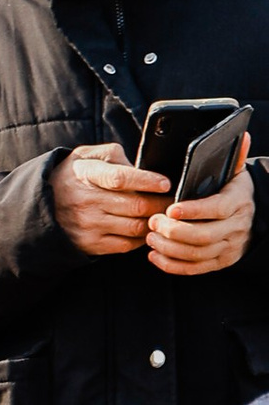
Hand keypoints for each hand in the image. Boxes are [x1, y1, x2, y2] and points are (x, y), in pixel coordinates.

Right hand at [51, 144, 170, 258]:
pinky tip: (145, 228)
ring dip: (154, 222)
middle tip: (173, 202)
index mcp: (86, 174)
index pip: (120, 178)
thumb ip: (113, 154)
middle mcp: (86, 201)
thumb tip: (140, 167)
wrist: (42, 205)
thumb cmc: (73, 177)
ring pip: (135, 227)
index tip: (165, 184)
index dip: (146, 181)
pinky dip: (141, 238)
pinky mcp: (91, 243)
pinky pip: (126, 244)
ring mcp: (88, 225)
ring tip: (163, 215)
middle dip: (161, 204)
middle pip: (135, 206)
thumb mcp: (86, 156)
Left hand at [151, 139, 254, 277]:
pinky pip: (194, 268)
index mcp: (238, 202)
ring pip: (196, 254)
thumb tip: (240, 135)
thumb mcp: (235, 173)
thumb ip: (234, 156)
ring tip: (150, 236)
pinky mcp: (220, 262)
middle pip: (203, 236)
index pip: (216, 208)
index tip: (170, 208)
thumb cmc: (233, 191)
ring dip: (169, 247)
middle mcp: (236, 227)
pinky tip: (155, 254)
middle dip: (174, 231)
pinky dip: (172, 265)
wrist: (255, 216)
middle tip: (153, 222)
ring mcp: (229, 247)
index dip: (193, 210)